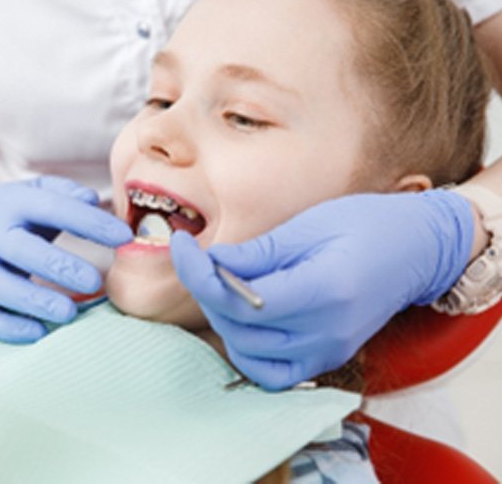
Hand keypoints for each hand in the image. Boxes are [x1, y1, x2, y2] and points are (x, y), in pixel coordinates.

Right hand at [0, 176, 132, 342]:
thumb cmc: (24, 212)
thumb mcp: (42, 192)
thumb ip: (68, 193)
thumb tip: (91, 198)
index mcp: (15, 202)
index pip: (54, 209)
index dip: (91, 222)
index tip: (125, 237)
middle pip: (22, 250)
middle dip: (60, 267)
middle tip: (95, 282)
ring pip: (0, 286)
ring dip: (35, 301)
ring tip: (70, 313)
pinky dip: (8, 327)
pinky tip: (39, 332)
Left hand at [171, 190, 473, 390]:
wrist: (414, 248)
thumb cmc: (367, 224)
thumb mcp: (309, 225)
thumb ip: (258, 252)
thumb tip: (213, 264)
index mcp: (325, 289)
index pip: (242, 299)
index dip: (200, 273)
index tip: (182, 246)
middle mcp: (327, 331)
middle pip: (240, 327)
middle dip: (206, 291)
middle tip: (200, 260)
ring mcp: (328, 350)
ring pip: (249, 352)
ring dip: (222, 318)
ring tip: (222, 284)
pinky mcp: (327, 357)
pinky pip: (272, 372)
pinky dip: (246, 350)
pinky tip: (242, 321)